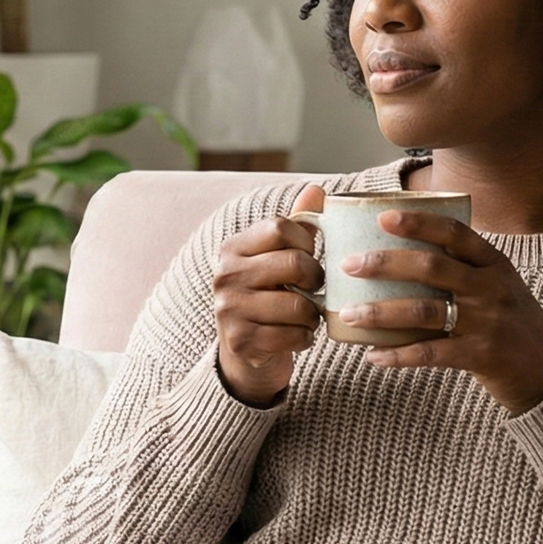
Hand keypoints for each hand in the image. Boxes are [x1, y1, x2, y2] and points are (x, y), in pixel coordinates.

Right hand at [212, 184, 326, 404]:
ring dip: (312, 314)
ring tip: (305, 315)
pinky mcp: (242, 342)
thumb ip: (297, 225)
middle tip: (314, 289)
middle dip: (316, 280)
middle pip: (295, 264)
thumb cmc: (267, 298)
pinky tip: (295, 336)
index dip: (307, 242)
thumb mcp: (277, 258)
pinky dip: (305, 338)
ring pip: (299, 305)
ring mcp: (229, 310)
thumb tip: (317, 189)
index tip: (308, 257)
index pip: (281, 227)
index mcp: (232, 249)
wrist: (244, 355)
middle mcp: (225, 276)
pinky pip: (295, 336)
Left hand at [339, 211, 542, 411]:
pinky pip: (429, 353)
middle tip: (349, 265)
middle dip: (385, 264)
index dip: (419, 222)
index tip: (384, 216)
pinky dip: (397, 355)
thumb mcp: (500, 285)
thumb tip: (405, 252)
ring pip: (424, 310)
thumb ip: (465, 268)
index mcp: (495, 264)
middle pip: (432, 267)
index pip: (455, 233)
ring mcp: (486, 322)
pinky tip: (372, 356)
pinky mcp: (479, 356)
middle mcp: (491, 288)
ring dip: (381, 312)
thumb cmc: (513, 324)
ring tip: (349, 314)